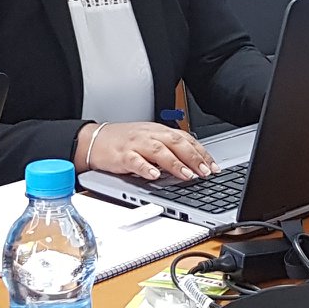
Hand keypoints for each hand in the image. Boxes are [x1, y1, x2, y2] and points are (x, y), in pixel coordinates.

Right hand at [82, 122, 214, 181]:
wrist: (95, 139)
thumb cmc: (124, 141)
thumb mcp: (150, 140)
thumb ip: (169, 149)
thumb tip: (193, 163)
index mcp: (159, 131)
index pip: (185, 139)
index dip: (201, 153)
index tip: (213, 167)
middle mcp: (150, 135)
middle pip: (176, 143)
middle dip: (193, 158)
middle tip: (205, 172)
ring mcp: (136, 144)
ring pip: (159, 151)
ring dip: (175, 164)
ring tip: (187, 175)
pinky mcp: (121, 155)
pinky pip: (134, 161)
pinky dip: (145, 168)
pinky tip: (154, 176)